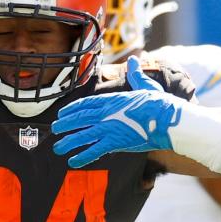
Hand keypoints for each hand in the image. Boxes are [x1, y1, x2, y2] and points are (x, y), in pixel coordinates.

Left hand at [52, 56, 182, 168]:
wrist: (165, 118)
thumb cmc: (158, 102)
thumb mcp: (145, 84)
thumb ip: (136, 74)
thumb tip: (135, 60)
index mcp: (111, 99)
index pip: (85, 104)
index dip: (72, 110)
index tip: (63, 114)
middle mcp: (105, 113)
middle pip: (78, 118)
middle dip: (64, 124)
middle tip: (54, 129)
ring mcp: (108, 128)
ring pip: (81, 135)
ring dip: (68, 142)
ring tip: (57, 148)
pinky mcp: (114, 142)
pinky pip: (94, 150)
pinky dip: (82, 156)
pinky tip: (73, 162)